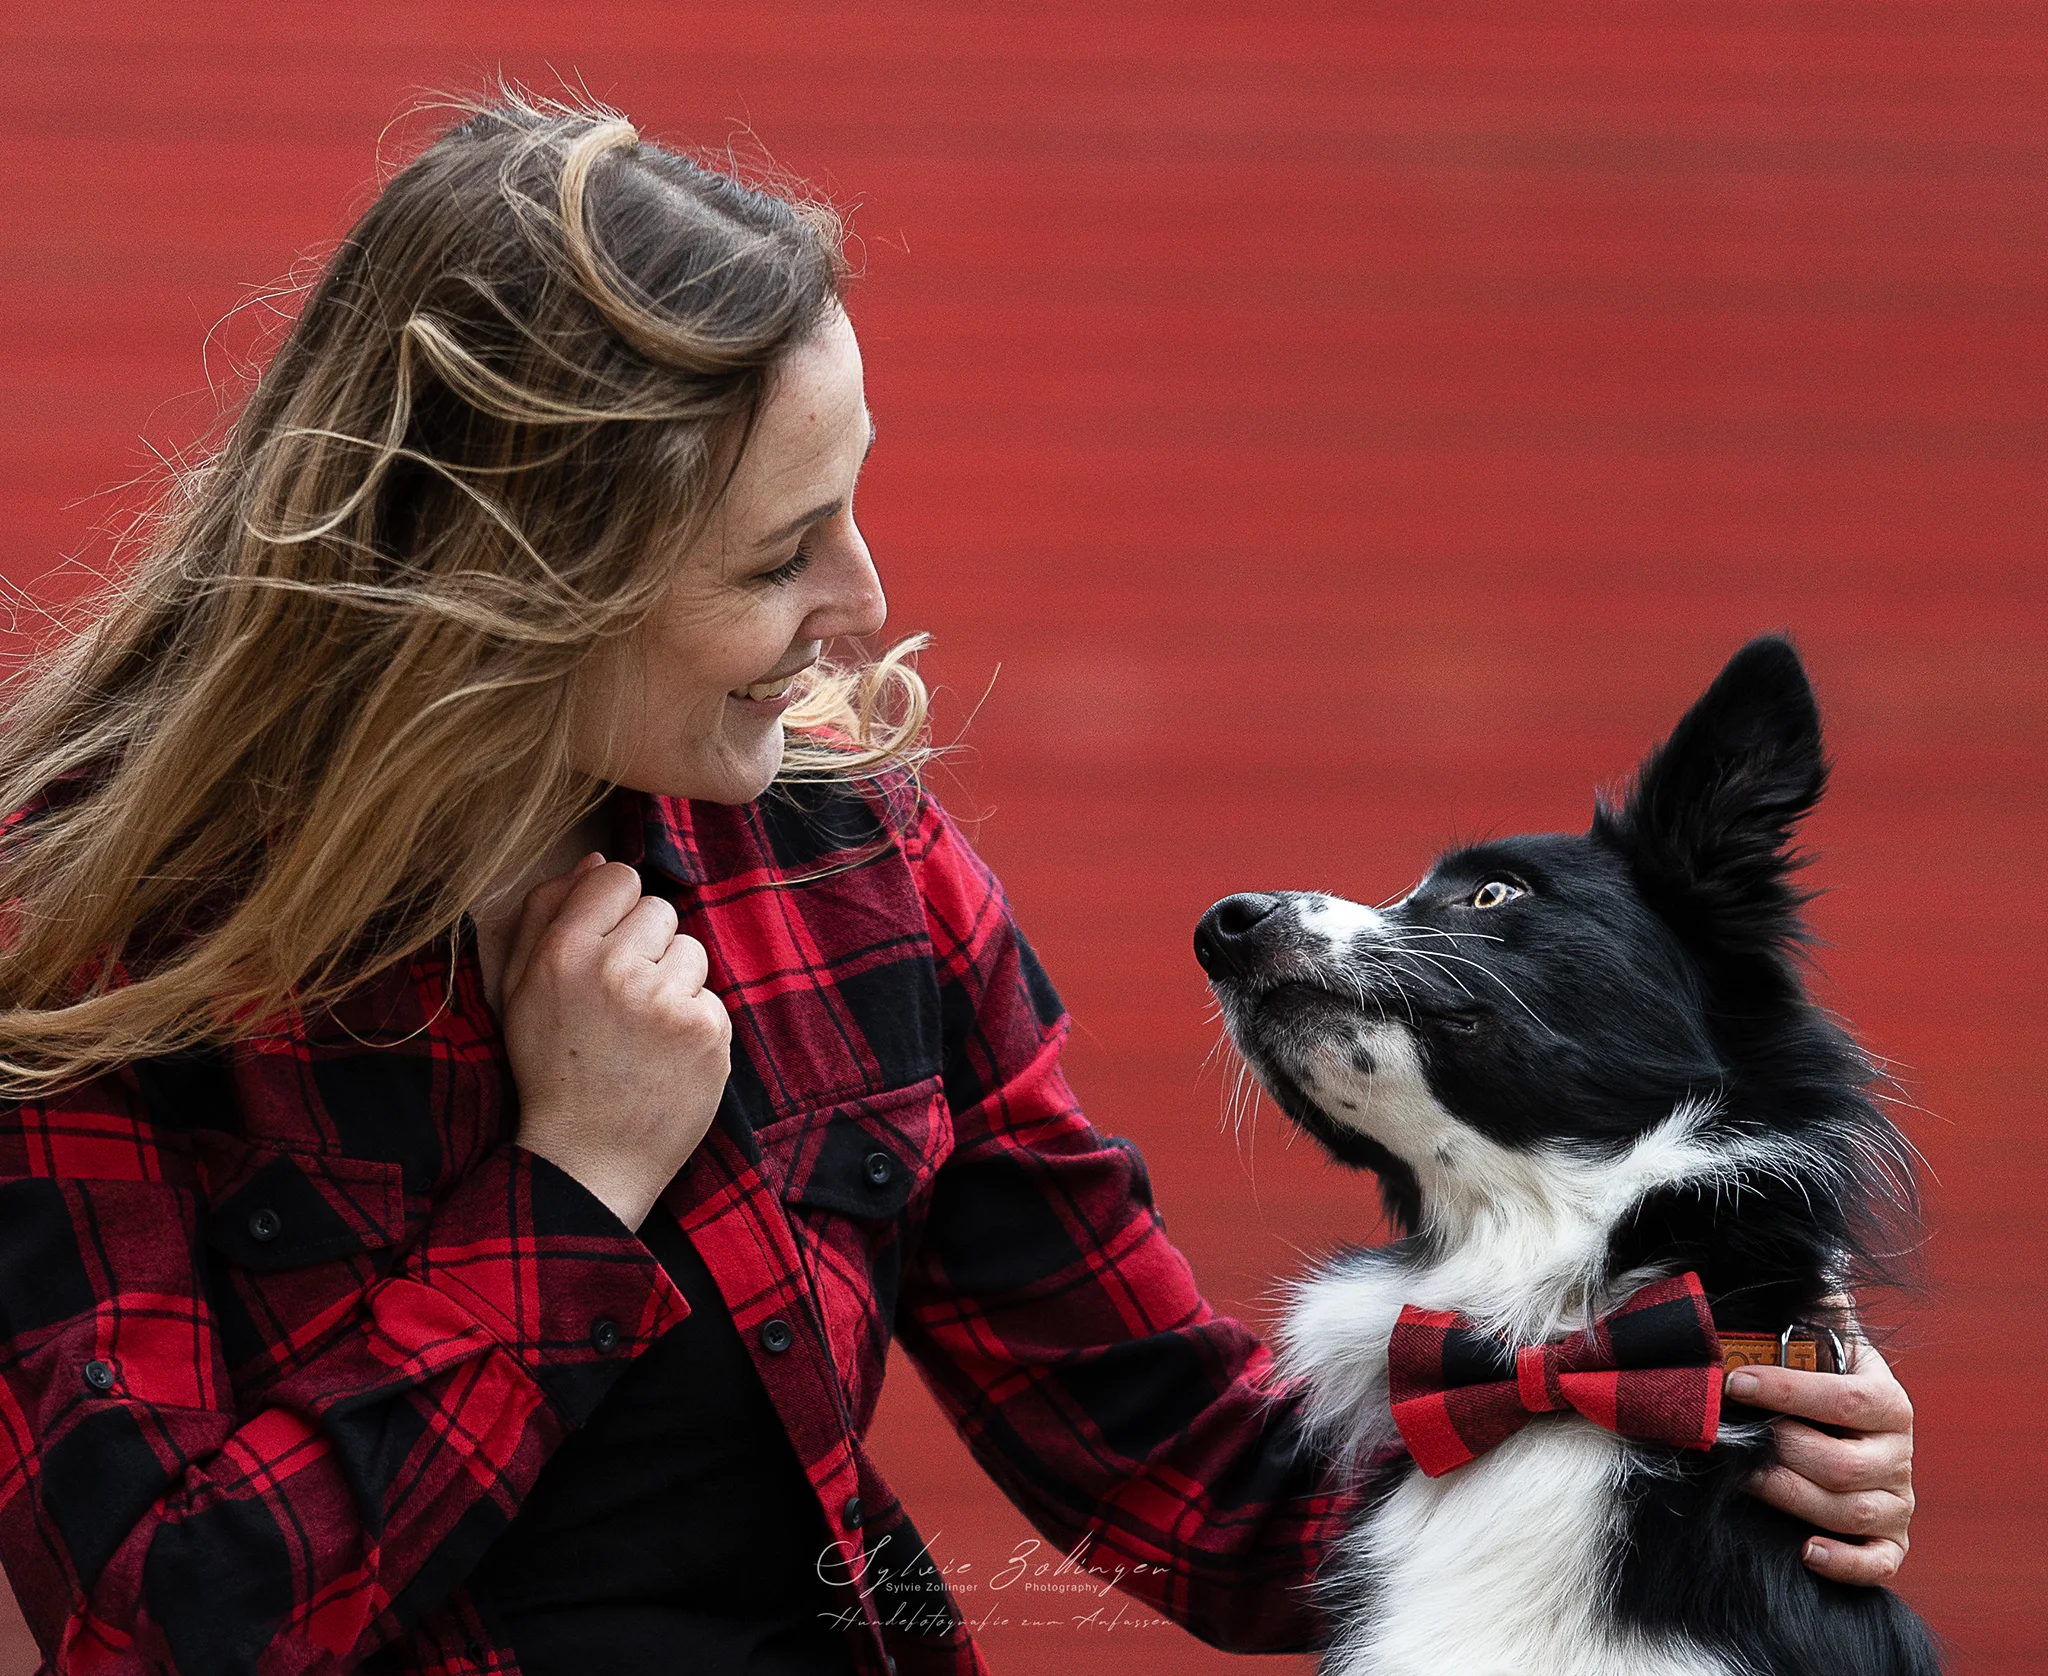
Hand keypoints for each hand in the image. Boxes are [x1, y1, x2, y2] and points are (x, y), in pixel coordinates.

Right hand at [501, 850, 730, 1231]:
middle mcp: (615, 970)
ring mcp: (667, 1001)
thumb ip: (546, 915)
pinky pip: (712, 997)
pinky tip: (665, 1056)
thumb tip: (596, 858)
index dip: (617, 911)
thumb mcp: (520, 990)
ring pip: (692, 950)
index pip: (618, 878)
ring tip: (642, 1030)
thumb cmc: (549, 1069)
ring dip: (674, 983)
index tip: (607, 949)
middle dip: (647, 947)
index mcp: (563, 953)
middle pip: (660, 910)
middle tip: (622, 1000)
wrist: (587, 1159)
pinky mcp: (708, 1032)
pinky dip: (695, 1023)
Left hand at [1730, 1335, 1913, 1584]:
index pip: (1845, 1398)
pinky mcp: (1890, 1541)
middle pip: (1842, 1464)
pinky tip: (1804, 1550)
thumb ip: (1812, 1310)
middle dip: (1780, 1452)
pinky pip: (1878, 1562)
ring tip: (1745, 1480)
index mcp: (1886, 1400)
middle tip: (1732, 1440)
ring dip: (1790, 1498)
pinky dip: (1843, 1561)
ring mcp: (1896, 1500)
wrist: (1838, 1428)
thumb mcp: (1815, 1342)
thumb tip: (1810, 1269)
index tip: (1735, 1380)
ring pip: (1849, 1512)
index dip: (1789, 1391)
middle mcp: (1898, 1452)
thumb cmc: (1814, 1381)